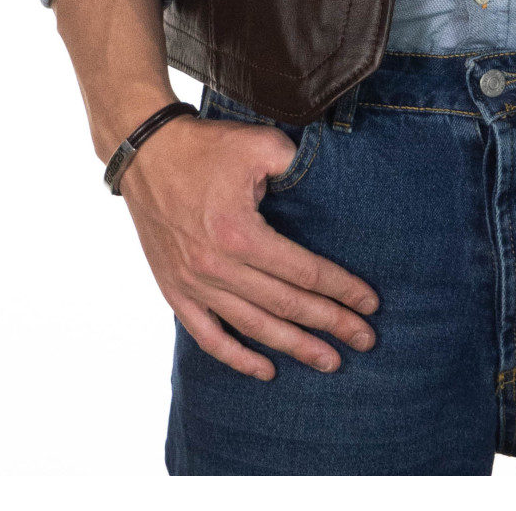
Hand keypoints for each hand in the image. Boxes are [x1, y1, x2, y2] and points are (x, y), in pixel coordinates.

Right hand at [119, 114, 378, 381]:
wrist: (146, 152)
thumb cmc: (206, 146)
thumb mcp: (259, 144)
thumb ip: (297, 164)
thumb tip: (332, 180)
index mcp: (240, 234)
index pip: (304, 272)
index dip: (341, 289)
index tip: (370, 304)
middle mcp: (217, 267)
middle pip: (286, 306)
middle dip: (331, 324)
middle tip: (365, 340)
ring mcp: (193, 284)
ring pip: (253, 327)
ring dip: (294, 347)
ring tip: (329, 362)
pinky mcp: (175, 290)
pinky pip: (208, 337)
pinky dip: (238, 358)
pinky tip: (266, 371)